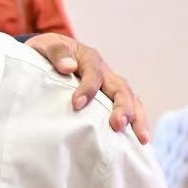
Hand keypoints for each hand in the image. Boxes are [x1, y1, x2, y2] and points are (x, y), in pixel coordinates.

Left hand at [25, 35, 150, 141]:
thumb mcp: (46, 45)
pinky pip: (128, 108)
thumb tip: (68, 67)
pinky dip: (136, 122)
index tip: (76, 104)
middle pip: (120, 88)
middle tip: (117, 125)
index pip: (93, 74)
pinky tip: (138, 142)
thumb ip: (57, 53)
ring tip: (141, 139)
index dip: (87, 89)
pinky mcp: (110, 98)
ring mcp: (110, 85)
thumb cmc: (47, 52)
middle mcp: (105, 72)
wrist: (50, 53)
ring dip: (136, 118)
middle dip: (122, 107)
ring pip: (130, 99)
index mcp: (90, 59)